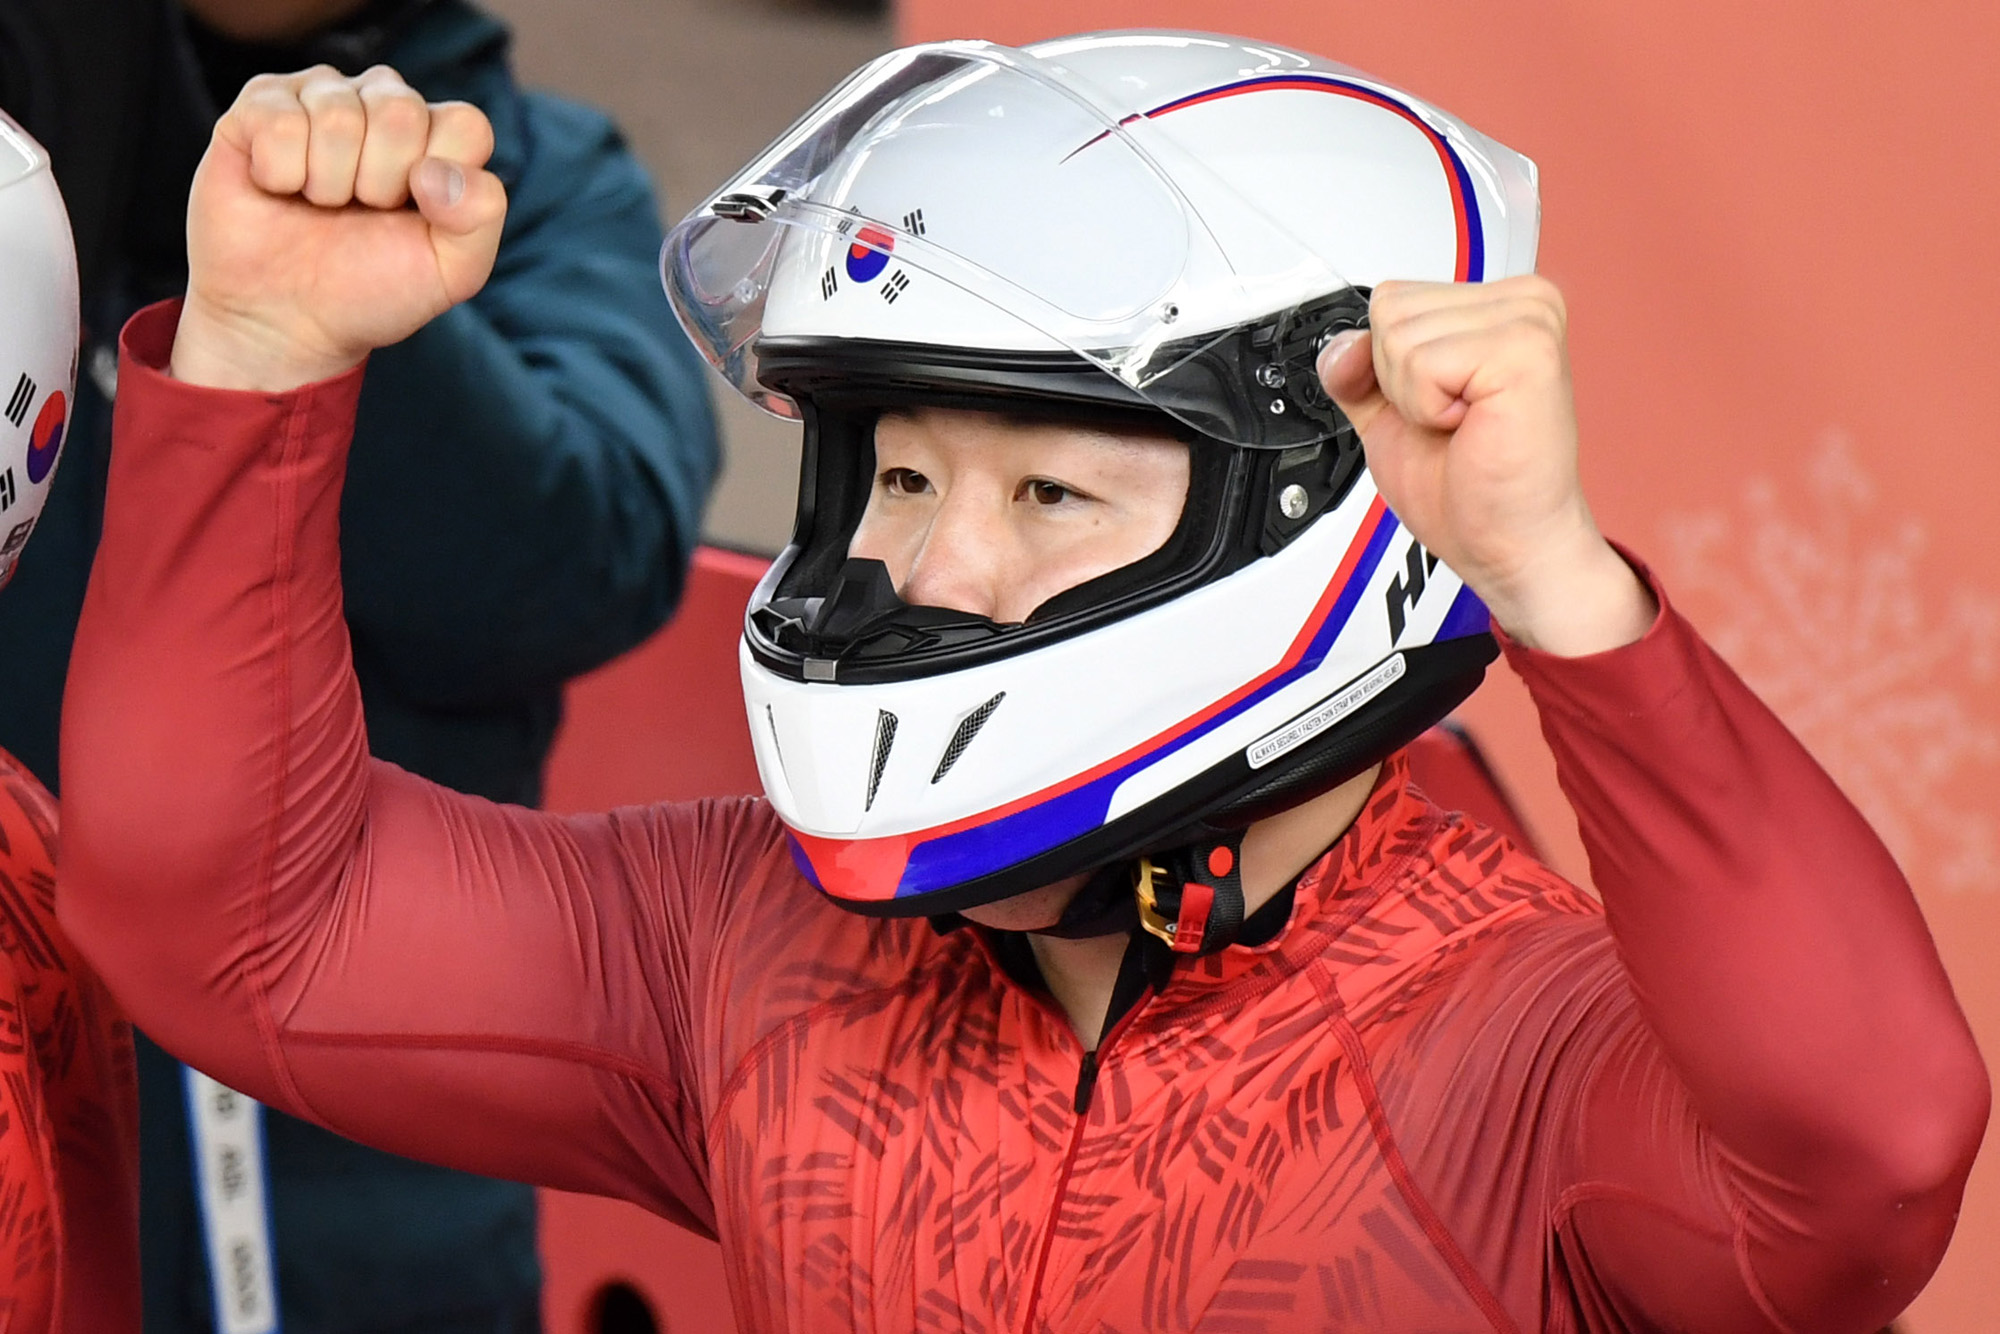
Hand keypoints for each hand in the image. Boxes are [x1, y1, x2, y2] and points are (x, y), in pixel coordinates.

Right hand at [171, 65, 506, 392]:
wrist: (284, 319)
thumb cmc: (370, 288)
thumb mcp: (451, 271)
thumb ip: (481, 215)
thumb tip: (436, 169)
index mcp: (440, 138)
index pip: (466, 125)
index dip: (441, 183)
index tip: (414, 216)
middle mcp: (384, 104)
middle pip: (400, 111)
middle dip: (380, 183)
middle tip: (360, 212)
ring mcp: (323, 96)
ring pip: (338, 115)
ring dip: (328, 184)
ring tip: (319, 205)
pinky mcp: (261, 102)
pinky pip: (279, 120)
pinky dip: (280, 173)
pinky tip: (279, 188)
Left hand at [1317, 276, 1654, 655]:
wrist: (1510, 544)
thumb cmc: (1474, 488)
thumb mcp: (1389, 415)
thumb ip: (1358, 369)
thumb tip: (1340, 345)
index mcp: (1497, 306)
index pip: (1391, 297)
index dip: (1386, 365)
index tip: (1437, 405)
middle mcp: (1521, 302)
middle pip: (1390, 310)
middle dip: (1398, 382)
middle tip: (1452, 422)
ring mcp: (1529, 319)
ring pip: (1398, 335)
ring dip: (1414, 399)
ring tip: (1464, 426)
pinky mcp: (1526, 349)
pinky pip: (1421, 362)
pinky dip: (1426, 409)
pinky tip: (1471, 426)